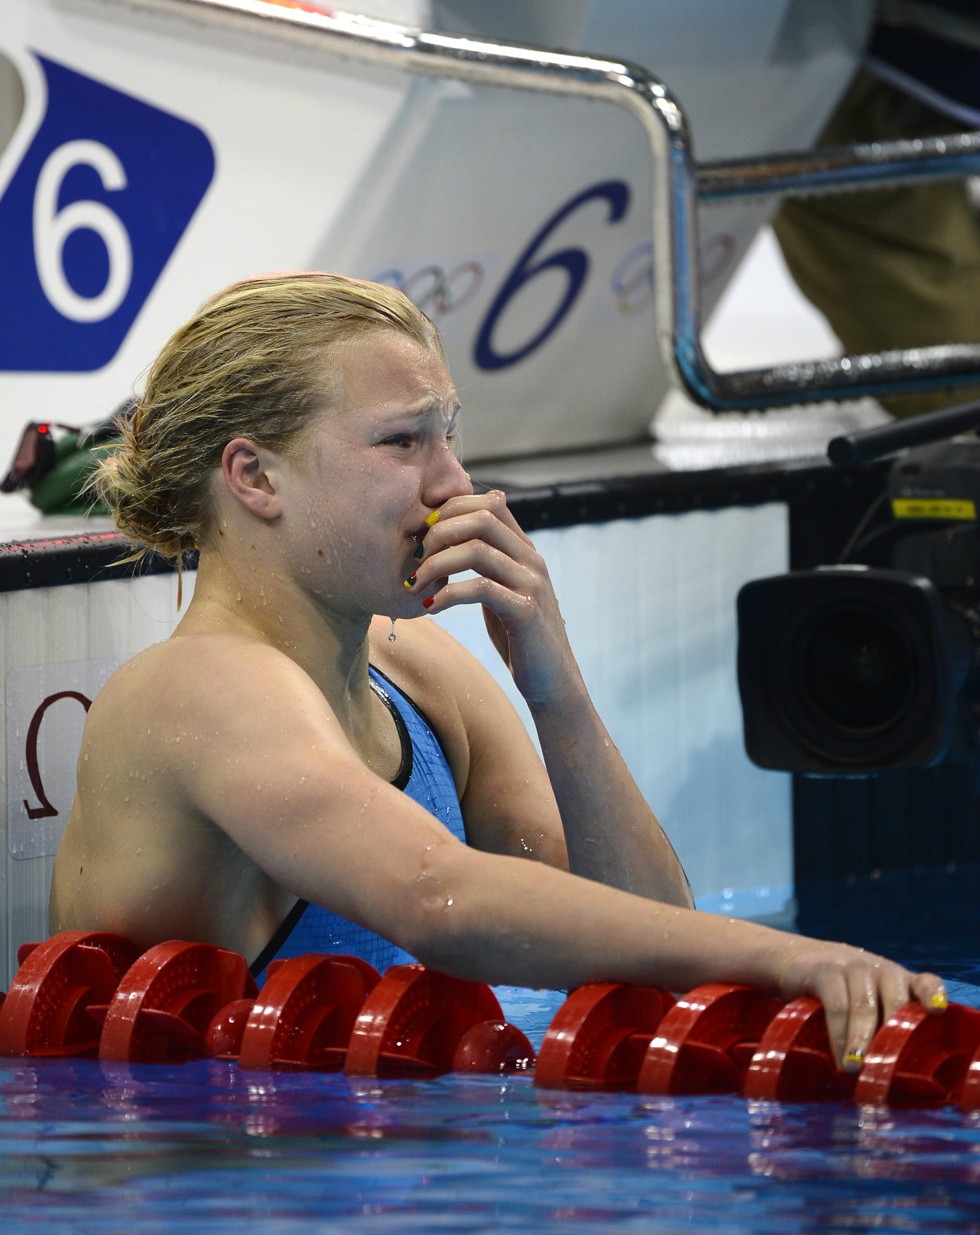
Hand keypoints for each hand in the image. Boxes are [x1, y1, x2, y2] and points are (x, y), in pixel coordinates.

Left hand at [412, 491, 577, 703]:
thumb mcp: (504, 592)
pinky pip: (479, 588)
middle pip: (481, 518)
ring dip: (437, 563)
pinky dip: (448, 594)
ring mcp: (531, 583)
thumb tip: (461, 537)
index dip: (451, 510)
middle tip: (415, 557)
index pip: (489, 504)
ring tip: (416, 583)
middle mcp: (532, 560)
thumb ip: (489, 564)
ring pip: (477, 549)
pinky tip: (431, 606)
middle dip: (439, 532)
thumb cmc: (520, 638)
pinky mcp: (525, 611)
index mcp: (525, 550)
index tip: (423, 534)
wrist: (552, 680)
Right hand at [772, 939, 946, 1071]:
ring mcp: (855, 966)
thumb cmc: (844, 994)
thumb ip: (885, 1027)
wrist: (800, 961)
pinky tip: (839, 1058)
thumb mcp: (870, 1002)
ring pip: (864, 1006)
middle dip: (892, 1038)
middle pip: (895, 1002)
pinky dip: (839, 1035)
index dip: (932, 995)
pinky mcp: (826, 970)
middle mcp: (882, 970)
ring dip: (861, 1042)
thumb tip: (895, 1079)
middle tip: (885, 1071)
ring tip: (855, 1071)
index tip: (936, 1011)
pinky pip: (837, 1005)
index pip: (926, 982)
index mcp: (901, 980)